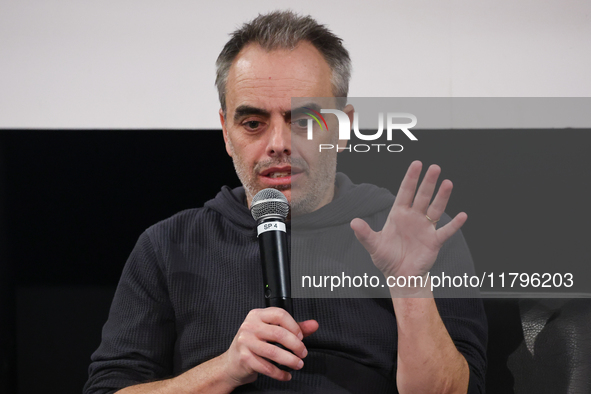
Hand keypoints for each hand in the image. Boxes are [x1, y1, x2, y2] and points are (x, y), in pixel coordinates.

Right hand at [221, 307, 318, 386]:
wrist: (231, 363)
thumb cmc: (253, 344)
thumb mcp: (271, 332)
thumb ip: (294, 327)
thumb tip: (314, 324)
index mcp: (257, 315)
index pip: (279, 314)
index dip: (294, 326)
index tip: (301, 336)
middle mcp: (250, 326)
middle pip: (279, 333)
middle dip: (296, 345)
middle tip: (303, 353)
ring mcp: (245, 342)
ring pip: (274, 352)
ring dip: (290, 360)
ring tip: (298, 364)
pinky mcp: (245, 358)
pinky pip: (267, 367)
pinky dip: (280, 373)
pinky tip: (286, 374)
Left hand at [350, 161, 466, 282]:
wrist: (400, 276)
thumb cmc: (386, 258)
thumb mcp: (373, 245)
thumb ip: (364, 234)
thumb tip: (353, 222)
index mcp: (399, 214)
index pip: (405, 192)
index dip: (411, 178)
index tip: (417, 163)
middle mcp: (414, 217)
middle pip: (422, 196)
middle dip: (428, 182)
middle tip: (434, 167)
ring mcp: (425, 228)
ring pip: (435, 209)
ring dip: (442, 197)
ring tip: (448, 183)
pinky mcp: (434, 241)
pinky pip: (446, 231)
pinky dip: (454, 224)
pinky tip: (462, 215)